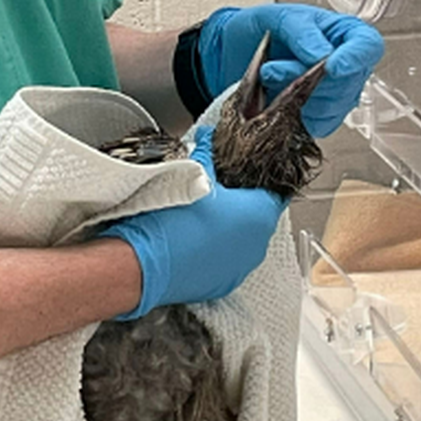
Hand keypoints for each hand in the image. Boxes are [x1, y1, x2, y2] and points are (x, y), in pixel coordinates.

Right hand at [96, 126, 285, 318]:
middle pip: (258, 217)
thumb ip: (207, 152)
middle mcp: (257, 245)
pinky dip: (216, 251)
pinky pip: (226, 261)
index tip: (249, 174)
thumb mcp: (194, 174)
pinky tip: (195, 239)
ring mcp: (241, 268)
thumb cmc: (172, 221)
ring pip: (243, 241)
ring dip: (230, 229)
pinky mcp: (222, 284)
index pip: (277, 193)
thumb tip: (208, 136)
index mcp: (259, 215)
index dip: (263, 181)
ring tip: (204, 215)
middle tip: (220, 191)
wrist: (144, 263)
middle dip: (242, 204)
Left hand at [197, 3, 383, 137]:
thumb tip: (322, 55)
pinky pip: (317, 125)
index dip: (355, 58)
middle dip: (308, 79)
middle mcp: (345, 65)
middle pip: (348, 82)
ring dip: (295, 96)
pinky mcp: (318, 117)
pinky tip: (275, 99)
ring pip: (331, 107)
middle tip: (274, 69)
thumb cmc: (261, 30)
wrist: (233, 54)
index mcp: (344, 33)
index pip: (367, 47)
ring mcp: (334, 94)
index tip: (333, 65)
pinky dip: (292, 114)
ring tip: (269, 80)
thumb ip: (302, 31)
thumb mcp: (278, 18)